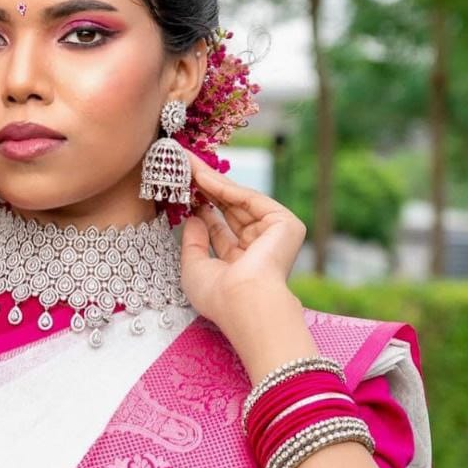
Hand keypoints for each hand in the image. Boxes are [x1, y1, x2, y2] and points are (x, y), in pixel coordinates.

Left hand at [179, 154, 306, 329]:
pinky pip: (249, 199)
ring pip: (238, 201)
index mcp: (242, 264)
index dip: (203, 211)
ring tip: (187, 165)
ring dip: (211, 182)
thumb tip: (193, 218)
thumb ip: (193, 243)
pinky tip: (201, 176)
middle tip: (183, 169)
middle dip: (206, 191)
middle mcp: (260, 248)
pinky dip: (224, 187)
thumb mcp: (195, 268)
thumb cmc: (219, 296)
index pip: (221, 231)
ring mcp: (274, 235)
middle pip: (230, 211)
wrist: (243, 302)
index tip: (183, 193)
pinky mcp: (284, 223)